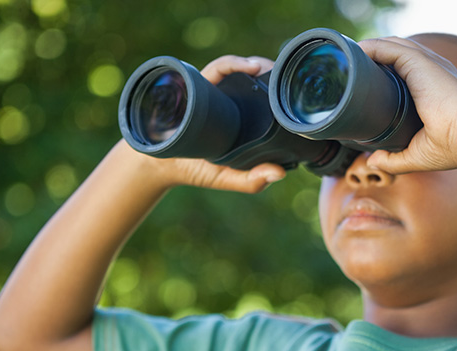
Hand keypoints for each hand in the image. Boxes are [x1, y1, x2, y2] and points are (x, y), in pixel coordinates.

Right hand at [153, 55, 286, 192]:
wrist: (158, 162)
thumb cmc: (195, 169)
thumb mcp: (227, 177)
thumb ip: (251, 180)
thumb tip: (280, 174)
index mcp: (243, 119)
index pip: (267, 101)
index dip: (283, 95)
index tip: (298, 96)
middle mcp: (231, 101)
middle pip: (257, 79)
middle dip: (275, 74)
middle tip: (290, 78)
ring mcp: (215, 90)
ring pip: (242, 68)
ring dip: (260, 64)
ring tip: (274, 70)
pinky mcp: (198, 83)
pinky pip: (219, 68)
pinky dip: (234, 64)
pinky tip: (250, 67)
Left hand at [357, 37, 456, 173]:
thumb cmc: (453, 148)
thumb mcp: (417, 155)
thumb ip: (393, 159)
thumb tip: (372, 161)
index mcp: (435, 88)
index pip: (407, 70)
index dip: (387, 71)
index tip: (365, 80)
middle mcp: (433, 72)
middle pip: (399, 53)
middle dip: (376, 56)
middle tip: (351, 68)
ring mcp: (429, 64)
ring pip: (394, 46)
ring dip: (371, 48)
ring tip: (349, 56)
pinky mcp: (422, 63)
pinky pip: (391, 48)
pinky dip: (374, 47)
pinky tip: (358, 51)